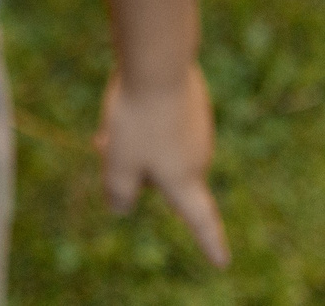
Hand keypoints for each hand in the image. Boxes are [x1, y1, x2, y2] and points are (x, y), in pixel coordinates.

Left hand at [94, 63, 229, 267]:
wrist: (158, 62)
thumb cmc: (137, 120)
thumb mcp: (118, 163)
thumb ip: (120, 193)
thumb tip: (122, 208)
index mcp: (184, 180)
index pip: (200, 221)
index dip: (210, 244)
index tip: (222, 263)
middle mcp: (198, 158)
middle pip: (162, 175)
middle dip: (135, 166)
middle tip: (102, 144)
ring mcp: (199, 129)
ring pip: (160, 145)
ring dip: (137, 139)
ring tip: (115, 116)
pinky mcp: (194, 103)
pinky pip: (166, 120)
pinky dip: (147, 116)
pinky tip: (134, 93)